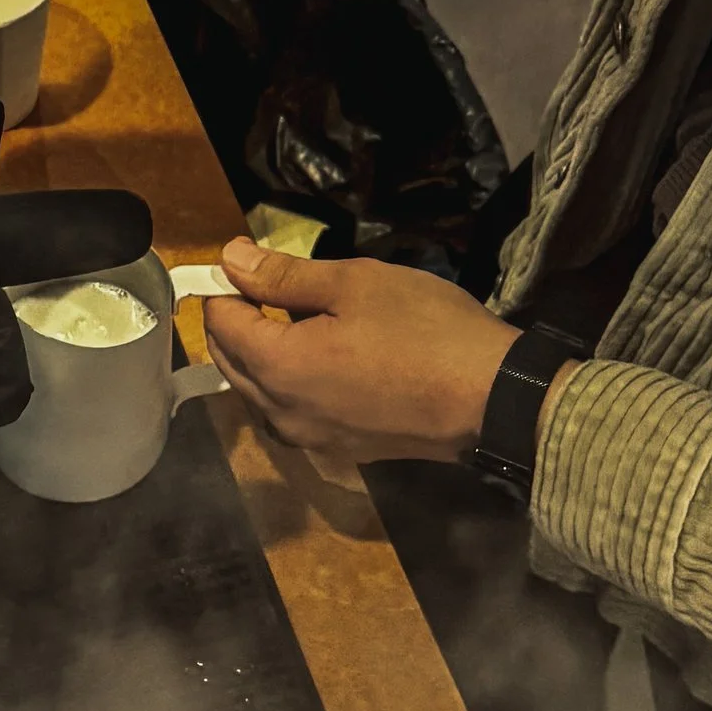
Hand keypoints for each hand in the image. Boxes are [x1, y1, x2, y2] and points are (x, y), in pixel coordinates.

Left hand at [201, 240, 517, 463]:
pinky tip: (317, 359)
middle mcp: (279, 413)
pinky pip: (290, 413)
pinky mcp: (338, 451)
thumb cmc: (424, 330)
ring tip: (289, 317)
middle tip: (262, 283)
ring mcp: (309, 439)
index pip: (221, 323)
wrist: (491, 399)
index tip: (243, 260)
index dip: (224, 287)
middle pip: (231, 362)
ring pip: (257, 392)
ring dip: (258, 355)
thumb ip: (283, 275)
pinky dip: (287, 383)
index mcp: (277, 367)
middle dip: (234, 321)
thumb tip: (229, 259)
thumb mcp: (355, 284)